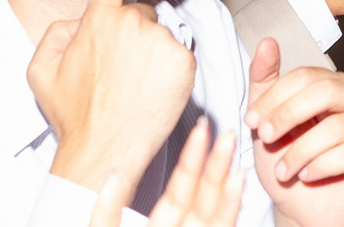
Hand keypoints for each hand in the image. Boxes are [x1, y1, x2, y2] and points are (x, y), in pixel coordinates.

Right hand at [34, 0, 200, 191]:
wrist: (103, 151)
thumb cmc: (74, 114)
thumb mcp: (42, 69)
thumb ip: (57, 31)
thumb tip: (79, 19)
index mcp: (98, 17)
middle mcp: (132, 21)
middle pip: (141, 14)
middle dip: (132, 35)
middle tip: (117, 73)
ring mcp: (160, 40)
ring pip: (161, 35)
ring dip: (151, 55)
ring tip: (132, 87)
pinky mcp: (184, 60)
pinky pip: (179, 55)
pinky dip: (169, 71)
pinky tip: (152, 92)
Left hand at [92, 119, 240, 226]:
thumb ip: (107, 213)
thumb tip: (114, 176)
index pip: (179, 191)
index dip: (192, 160)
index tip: (202, 130)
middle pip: (201, 197)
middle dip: (216, 164)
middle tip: (226, 134)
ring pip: (212, 212)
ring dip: (224, 183)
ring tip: (232, 153)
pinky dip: (229, 207)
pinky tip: (236, 181)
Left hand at [245, 38, 343, 226]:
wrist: (302, 211)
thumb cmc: (289, 168)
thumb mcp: (267, 124)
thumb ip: (265, 83)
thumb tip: (267, 44)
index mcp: (334, 88)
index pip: (307, 75)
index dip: (276, 96)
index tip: (254, 119)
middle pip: (326, 91)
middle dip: (288, 116)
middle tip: (266, 138)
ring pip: (337, 126)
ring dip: (301, 151)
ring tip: (284, 169)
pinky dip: (322, 166)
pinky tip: (308, 175)